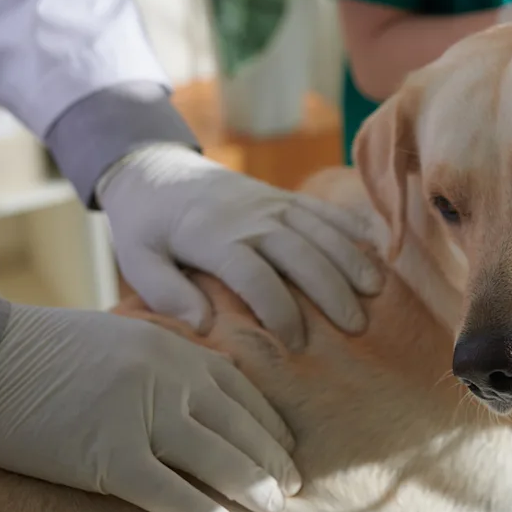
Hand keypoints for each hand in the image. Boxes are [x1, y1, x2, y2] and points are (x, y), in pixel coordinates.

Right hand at [0, 303, 295, 511]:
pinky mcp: (108, 454)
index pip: (238, 391)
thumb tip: (198, 393)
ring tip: (273, 508)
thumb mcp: (120, 338)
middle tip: (293, 486)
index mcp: (171, 347)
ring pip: (216, 457)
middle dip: (270, 458)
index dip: (266, 423)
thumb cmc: (42, 351)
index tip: (284, 447)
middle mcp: (167, 377)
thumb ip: (163, 362)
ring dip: (251, 486)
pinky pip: (168, 492)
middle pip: (237, 425)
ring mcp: (140, 414)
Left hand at [98, 144, 382, 347]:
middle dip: (331, 291)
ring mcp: (271, 202)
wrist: (155, 168)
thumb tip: (203, 325)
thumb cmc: (145, 224)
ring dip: (350, 260)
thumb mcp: (136, 258)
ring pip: (320, 230)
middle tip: (356, 327)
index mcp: (214, 237)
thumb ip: (164, 291)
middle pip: (301, 254)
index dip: (280, 311)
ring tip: (374, 292)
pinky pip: (322, 209)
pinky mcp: (281, 195)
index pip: (256, 277)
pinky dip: (350, 227)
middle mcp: (251, 217)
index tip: (296, 343)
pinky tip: (374, 248)